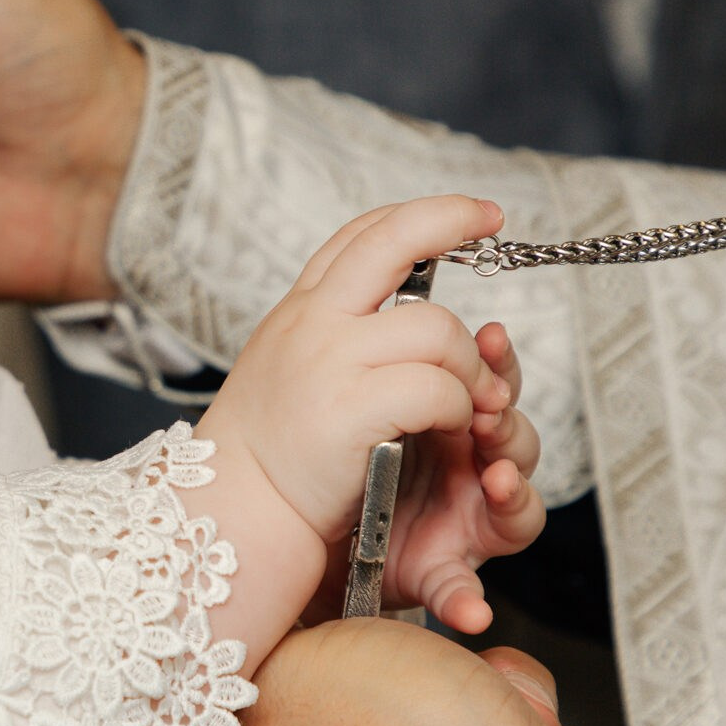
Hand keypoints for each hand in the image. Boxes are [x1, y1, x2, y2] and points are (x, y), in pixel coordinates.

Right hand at [191, 196, 523, 642]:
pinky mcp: (351, 409)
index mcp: (301, 310)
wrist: (233, 510)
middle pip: (391, 243)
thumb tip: (385, 299)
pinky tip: (448, 427)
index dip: (422, 214)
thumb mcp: (286, 364)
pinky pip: (437, 388)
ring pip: (436, 331)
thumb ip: (328, 328)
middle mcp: (313, 323)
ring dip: (468, 366)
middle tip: (492, 223)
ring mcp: (330, 362)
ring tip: (468, 399)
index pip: (362, 235)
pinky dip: (458, 407)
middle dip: (450, 219)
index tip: (469, 214)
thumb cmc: (267, 450)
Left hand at [305, 317, 543, 633]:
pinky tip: (469, 608)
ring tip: (493, 481)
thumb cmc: (313, 449)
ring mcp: (455, 511)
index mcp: (438, 403)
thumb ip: (387, 339)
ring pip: (512, 497)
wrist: (275, 525)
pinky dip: (466, 598)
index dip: (495, 358)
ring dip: (510, 488)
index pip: (486, 372)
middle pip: (512, 427)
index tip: (486, 338)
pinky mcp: (440, 570)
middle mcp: (458, 454)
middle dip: (504, 413)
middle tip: (489, 409)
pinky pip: (464, 590)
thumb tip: (403, 264)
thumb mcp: (341, 385)